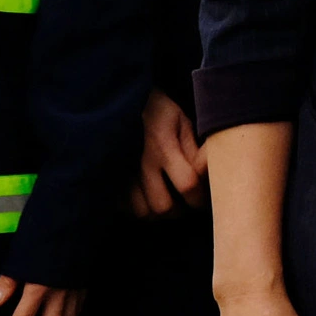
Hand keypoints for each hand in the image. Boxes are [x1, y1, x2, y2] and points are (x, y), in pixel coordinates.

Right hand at [130, 87, 206, 217]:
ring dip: (157, 212)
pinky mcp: (109, 179)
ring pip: (141, 212)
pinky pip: (123, 208)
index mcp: (163, 148)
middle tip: (185, 202)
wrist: (121, 104)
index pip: (188, 184)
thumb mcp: (182, 121)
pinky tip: (148, 197)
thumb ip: (195, 148)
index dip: (200, 197)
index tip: (203, 197)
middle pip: (162, 206)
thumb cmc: (158, 112)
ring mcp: (121, 174)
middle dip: (179, 210)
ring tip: (167, 201)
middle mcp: (141, 165)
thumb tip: (206, 173)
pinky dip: (138, 208)